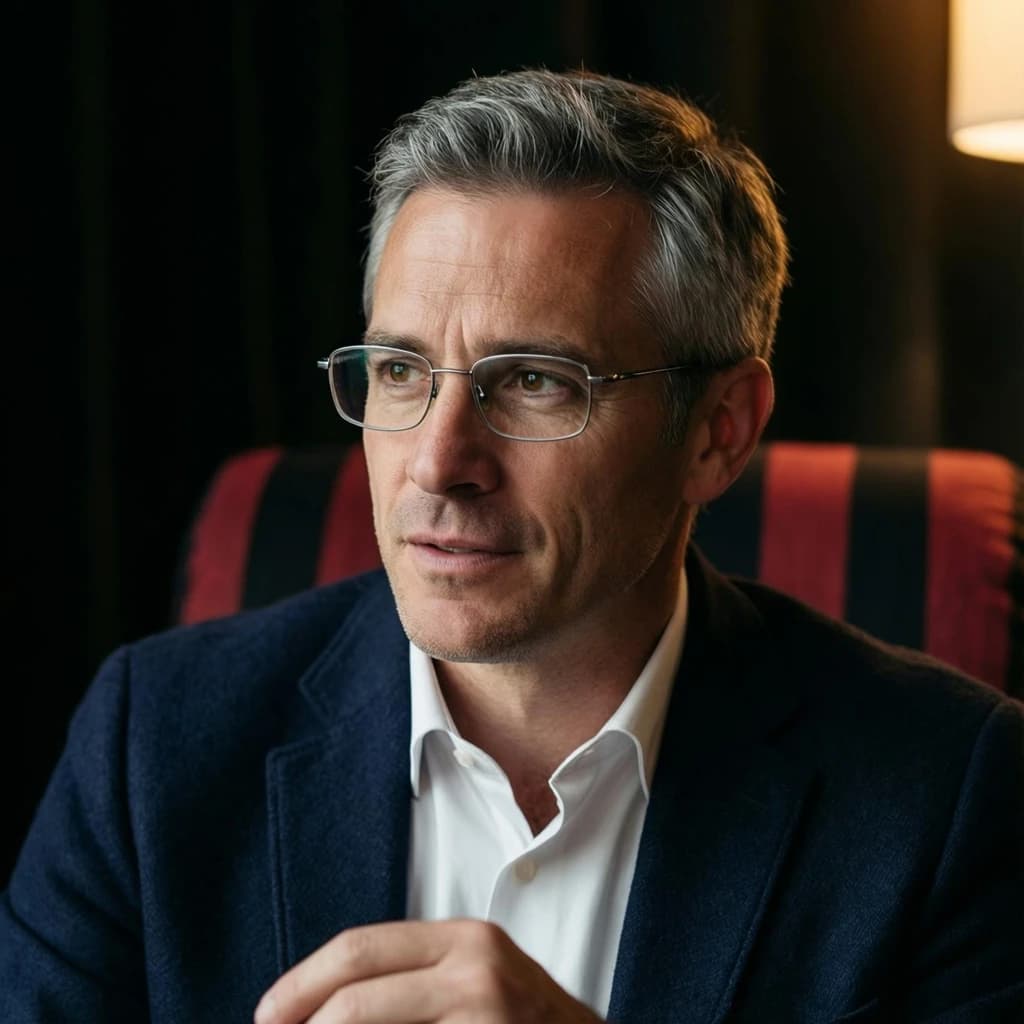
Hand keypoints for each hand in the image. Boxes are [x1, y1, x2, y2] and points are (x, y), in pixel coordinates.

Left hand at [254, 918, 603, 1023]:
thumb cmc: (525, 1022)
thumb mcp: (476, 977)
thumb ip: (414, 979)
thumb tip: (322, 1004)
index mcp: (464, 939)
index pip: (359, 950)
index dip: (300, 983)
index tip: (268, 1014)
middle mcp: (475, 971)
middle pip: (354, 998)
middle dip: (301, 1022)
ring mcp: (486, 1018)